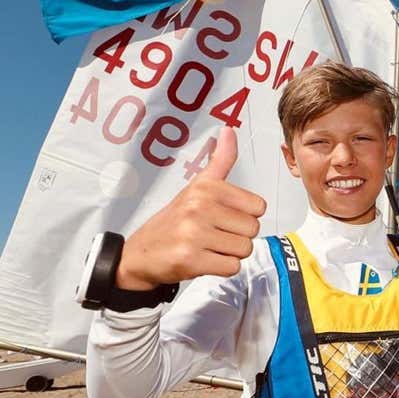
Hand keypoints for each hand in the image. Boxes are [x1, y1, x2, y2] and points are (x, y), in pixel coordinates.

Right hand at [116, 127, 265, 289]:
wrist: (140, 254)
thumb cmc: (174, 220)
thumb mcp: (196, 186)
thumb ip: (220, 160)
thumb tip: (229, 130)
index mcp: (206, 187)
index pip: (258, 206)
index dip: (245, 215)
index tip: (224, 216)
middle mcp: (199, 207)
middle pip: (253, 229)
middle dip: (238, 236)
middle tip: (214, 235)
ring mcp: (194, 233)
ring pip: (244, 249)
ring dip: (230, 253)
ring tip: (208, 247)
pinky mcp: (191, 259)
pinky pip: (232, 267)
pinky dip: (222, 268)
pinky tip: (205, 260)